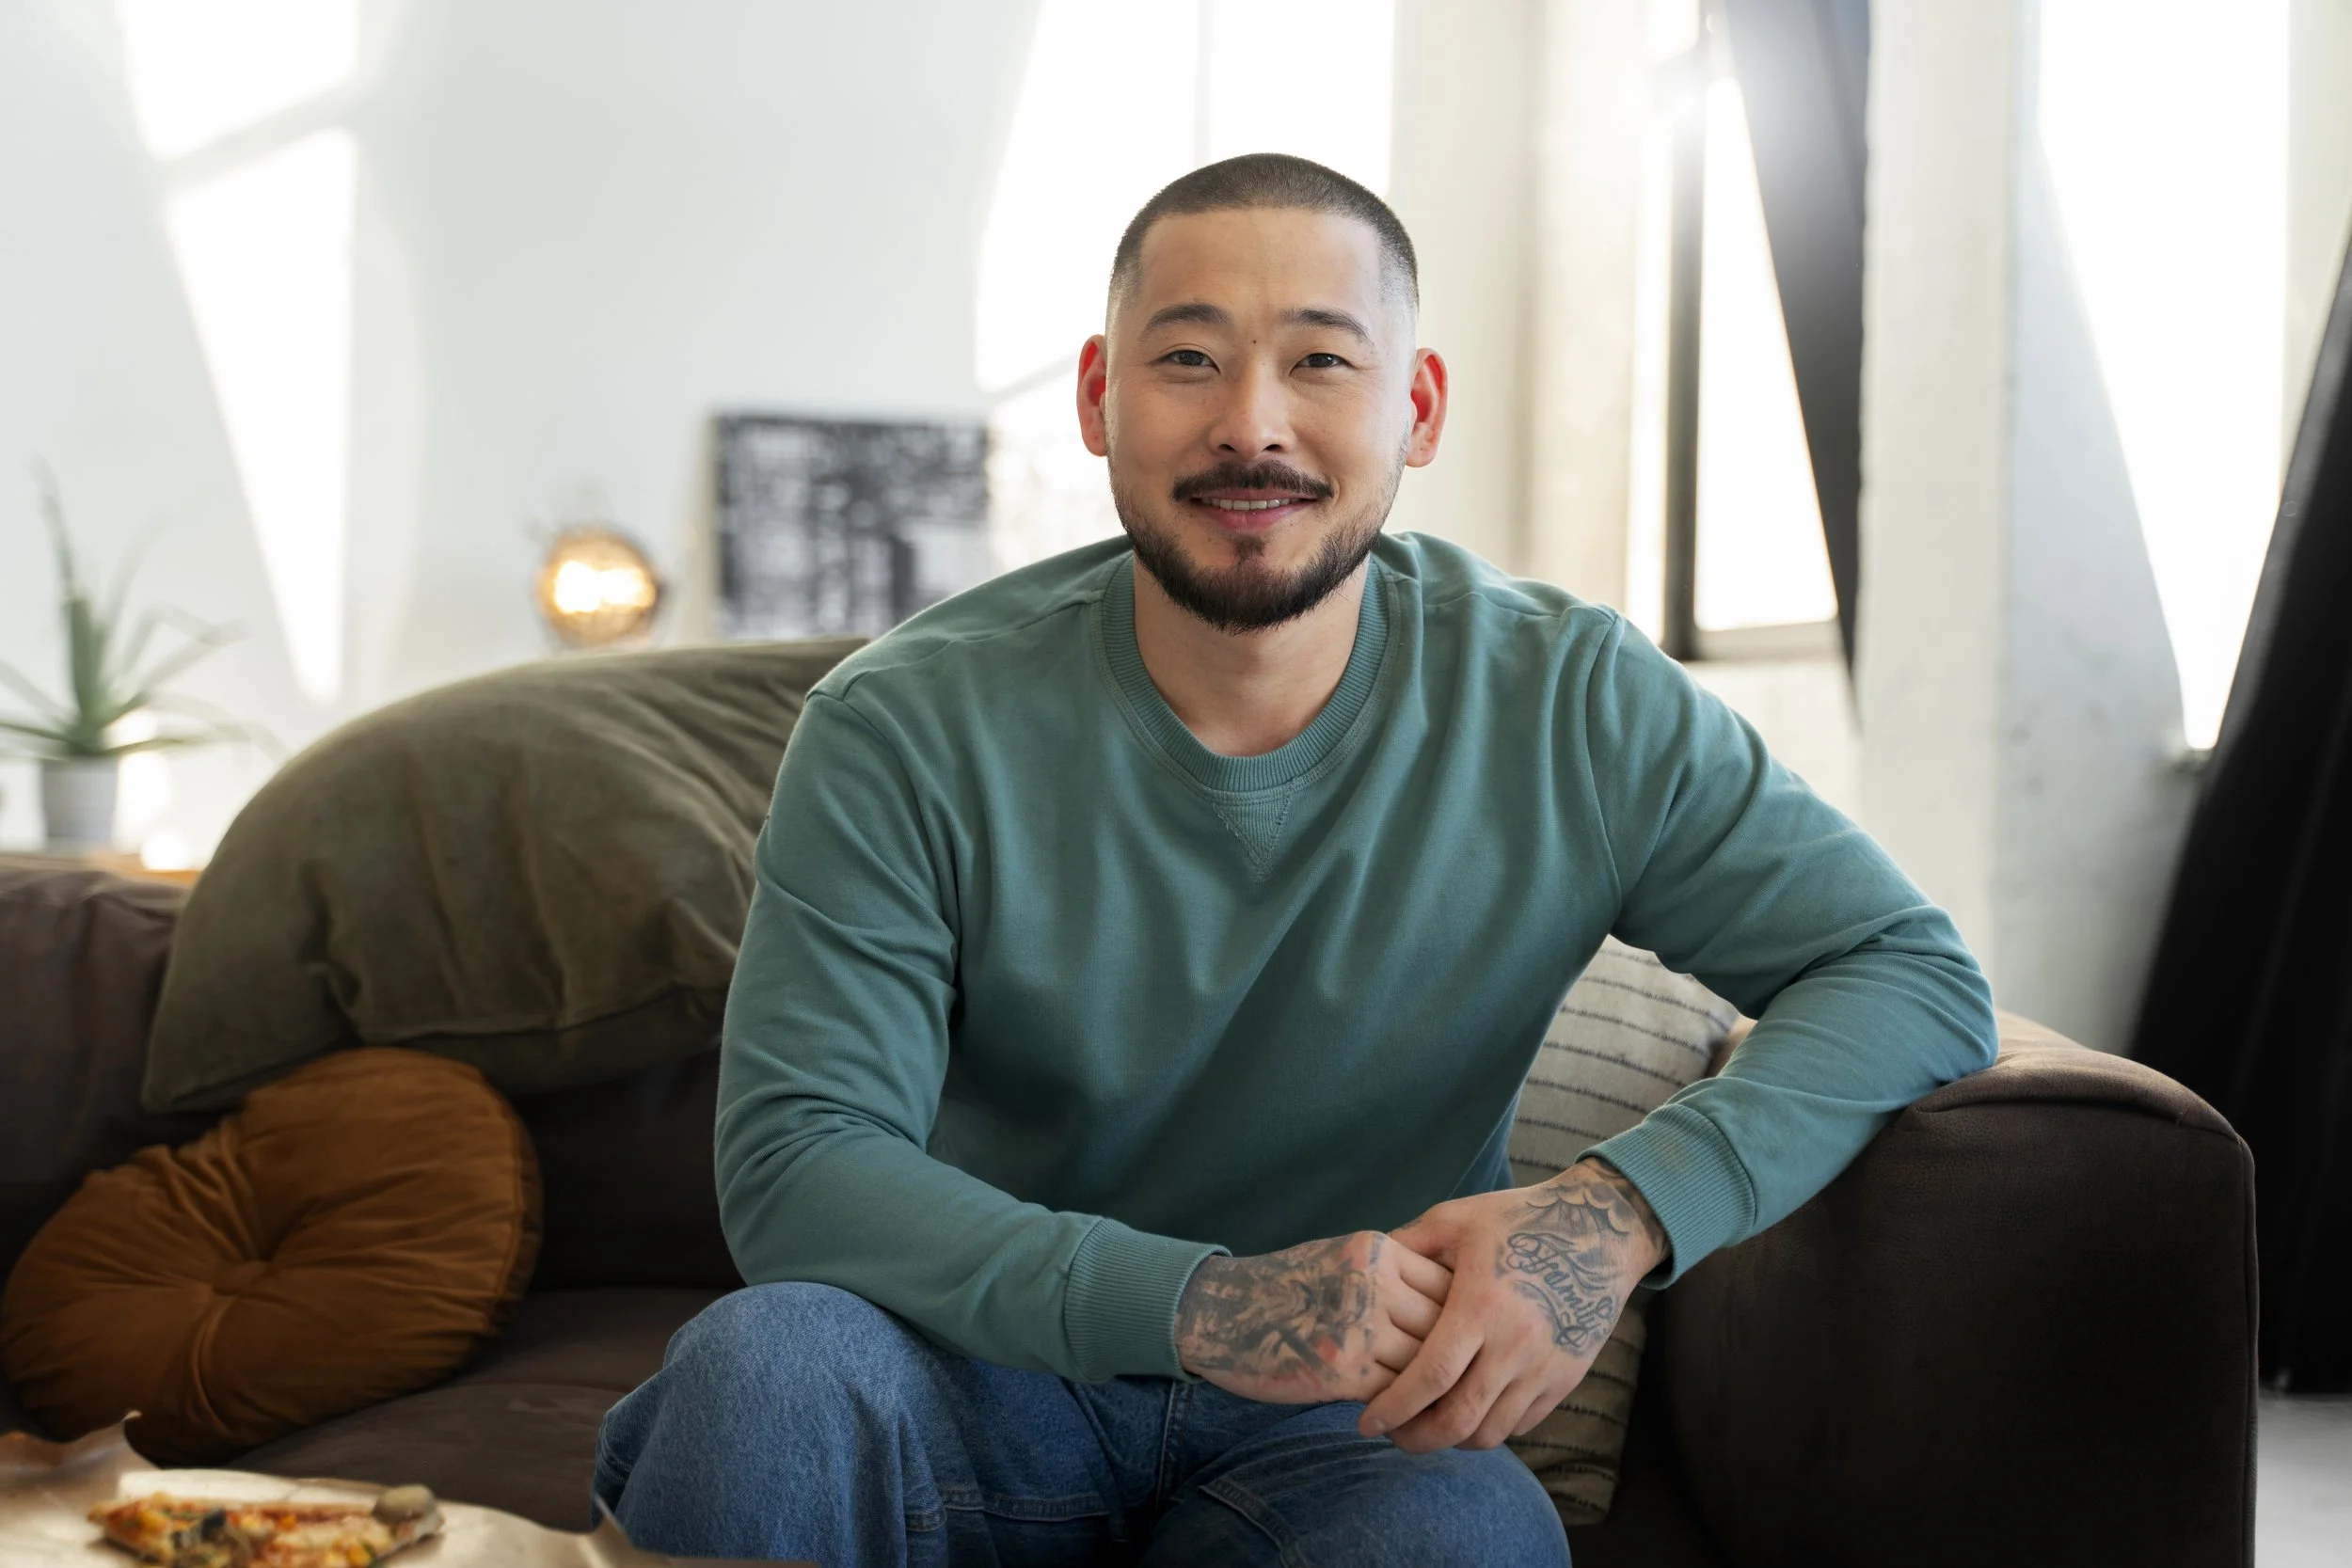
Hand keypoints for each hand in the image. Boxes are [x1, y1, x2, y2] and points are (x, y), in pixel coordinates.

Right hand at [1174, 1231, 1452, 1403]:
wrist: (1220, 1314)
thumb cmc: (1285, 1288)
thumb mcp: (1343, 1261)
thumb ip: (1393, 1276)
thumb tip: (1451, 1308)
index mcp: (1376, 1250)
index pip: (1449, 1281)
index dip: (1466, 1313)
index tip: (1471, 1337)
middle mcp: (1372, 1282)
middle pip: (1446, 1322)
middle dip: (1461, 1354)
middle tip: (1471, 1379)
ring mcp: (1358, 1326)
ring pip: (1428, 1362)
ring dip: (1437, 1388)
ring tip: (1445, 1405)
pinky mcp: (1343, 1369)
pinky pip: (1397, 1394)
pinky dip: (1407, 1408)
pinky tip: (1407, 1417)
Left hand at [1357, 1159, 1667, 1451]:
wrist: (1601, 1231)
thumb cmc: (1520, 1219)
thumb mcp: (1458, 1218)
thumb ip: (1408, 1243)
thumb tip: (1364, 1270)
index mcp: (1482, 1304)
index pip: (1432, 1375)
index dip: (1395, 1406)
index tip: (1366, 1423)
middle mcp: (1516, 1344)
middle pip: (1460, 1419)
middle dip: (1418, 1438)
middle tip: (1393, 1435)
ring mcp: (1545, 1367)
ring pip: (1491, 1432)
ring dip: (1453, 1439)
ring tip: (1428, 1425)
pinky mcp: (1566, 1378)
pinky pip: (1521, 1424)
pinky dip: (1489, 1428)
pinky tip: (1469, 1411)